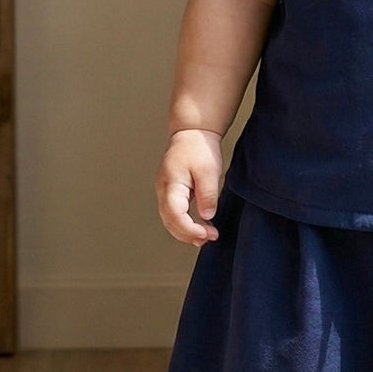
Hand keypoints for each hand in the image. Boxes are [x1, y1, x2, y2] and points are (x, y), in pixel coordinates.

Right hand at [156, 129, 222, 245]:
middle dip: (188, 234)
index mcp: (171, 183)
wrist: (192, 133)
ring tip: (204, 238)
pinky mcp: (170, 192)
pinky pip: (173, 213)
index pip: (175, 215)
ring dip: (185, 232)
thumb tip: (206, 216)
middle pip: (169, 221)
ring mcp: (164, 191)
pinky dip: (183, 224)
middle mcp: (163, 189)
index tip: (207, 234)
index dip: (190, 229)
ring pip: (169, 220)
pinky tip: (197, 228)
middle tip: (209, 238)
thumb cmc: (198, 148)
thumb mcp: (209, 171)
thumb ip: (207, 194)